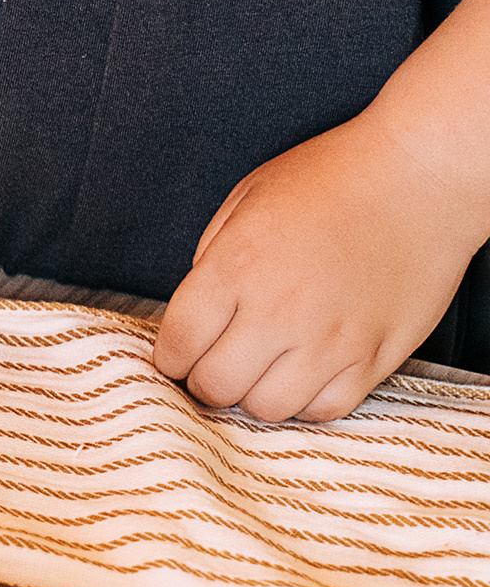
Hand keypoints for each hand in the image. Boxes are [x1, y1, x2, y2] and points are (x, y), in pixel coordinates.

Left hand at [153, 109, 481, 421]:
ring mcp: (330, 341)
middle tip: (213, 363)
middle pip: (216, 386)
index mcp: (238, 264)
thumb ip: (214, 255)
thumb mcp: (249, 196)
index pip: (179, 341)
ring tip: (260, 367)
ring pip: (268, 409)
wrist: (417, 177)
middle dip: (203, 379)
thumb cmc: (333, 177)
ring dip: (254, 394)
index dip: (168, 356)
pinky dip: (306, 400)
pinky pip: (325, 410)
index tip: (175, 356)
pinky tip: (303, 371)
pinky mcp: (374, 359)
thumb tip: (199, 310)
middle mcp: (280, 310)